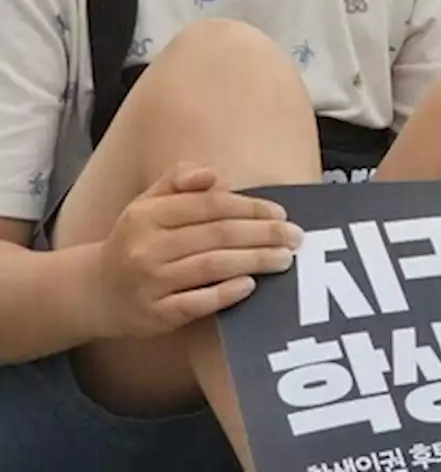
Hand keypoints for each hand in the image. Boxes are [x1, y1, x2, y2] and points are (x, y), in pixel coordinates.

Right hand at [90, 163, 302, 338]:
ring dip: (254, 261)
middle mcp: (147, 247)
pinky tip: (250, 285)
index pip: (210, 205)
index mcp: (147, 215)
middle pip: (218, 235)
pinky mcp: (155, 315)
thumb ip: (179, 180)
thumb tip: (213, 175)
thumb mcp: (148, 202)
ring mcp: (150, 284)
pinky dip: (226, 293)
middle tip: (295, 237)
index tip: (280, 213)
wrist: (94, 292)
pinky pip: (197, 303)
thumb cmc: (135, 240)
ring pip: (212, 267)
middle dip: (263, 235)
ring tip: (285, 259)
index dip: (249, 208)